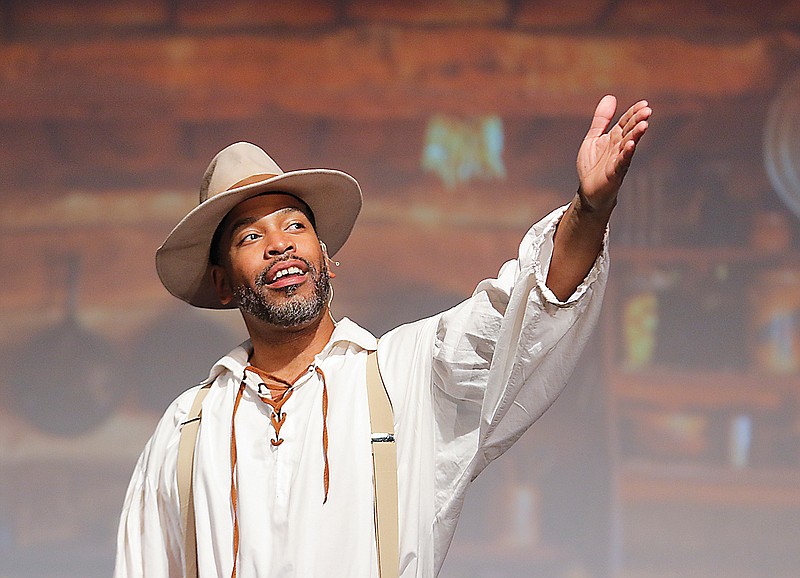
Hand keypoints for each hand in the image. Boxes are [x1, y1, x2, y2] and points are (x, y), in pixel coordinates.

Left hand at [576, 95, 650, 213]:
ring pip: (628, 145)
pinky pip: (621, 162)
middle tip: (647, 111)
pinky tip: (630, 145)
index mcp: (614, 138)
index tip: (644, 103)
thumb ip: (601, 120)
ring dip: (636, 135)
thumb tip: (610, 97)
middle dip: (638, 121)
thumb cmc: (593, 165)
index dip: (633, 113)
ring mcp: (618, 160)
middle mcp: (619, 148)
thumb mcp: (593, 138)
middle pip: (630, 132)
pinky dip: (626, 154)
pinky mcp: (614, 173)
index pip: (626, 122)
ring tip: (644, 125)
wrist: (588, 191)